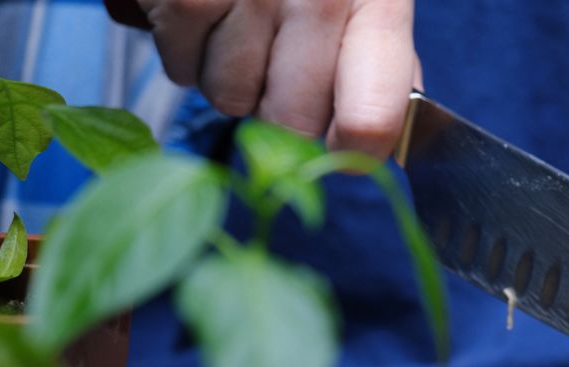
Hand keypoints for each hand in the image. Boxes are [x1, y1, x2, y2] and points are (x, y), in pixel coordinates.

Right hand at [138, 0, 418, 155]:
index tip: (345, 145)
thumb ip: (383, 67)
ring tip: (240, 30)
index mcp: (376, 2)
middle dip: (282, 111)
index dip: (355, 149)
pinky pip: (185, 73)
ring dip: (231, 82)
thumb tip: (382, 136)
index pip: (372, 116)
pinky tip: (207, 17)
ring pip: (234, 101)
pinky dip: (189, 56)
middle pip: (294, 122)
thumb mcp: (364, 0)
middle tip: (279, 66)